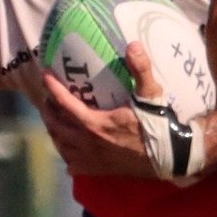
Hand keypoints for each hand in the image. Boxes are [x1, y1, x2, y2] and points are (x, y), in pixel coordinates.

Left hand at [36, 42, 160, 178]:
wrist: (171, 156)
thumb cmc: (159, 125)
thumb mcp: (150, 94)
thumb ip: (140, 69)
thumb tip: (133, 45)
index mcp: (96, 124)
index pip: (65, 104)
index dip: (53, 88)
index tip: (45, 75)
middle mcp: (88, 143)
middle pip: (56, 126)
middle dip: (48, 111)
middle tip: (47, 99)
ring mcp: (92, 160)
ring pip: (61, 146)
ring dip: (54, 132)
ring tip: (54, 120)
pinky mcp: (99, 171)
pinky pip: (73, 165)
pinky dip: (66, 155)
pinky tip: (68, 148)